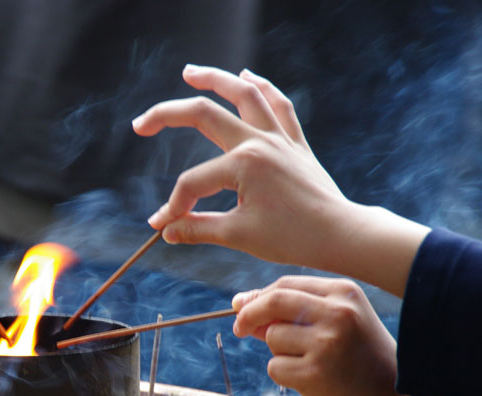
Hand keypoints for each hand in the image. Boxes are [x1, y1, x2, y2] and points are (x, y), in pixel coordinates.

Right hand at [133, 65, 428, 296]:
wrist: (340, 235)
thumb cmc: (292, 238)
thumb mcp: (238, 235)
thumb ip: (197, 229)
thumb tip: (165, 230)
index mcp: (243, 164)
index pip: (193, 183)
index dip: (174, 206)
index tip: (163, 226)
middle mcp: (259, 141)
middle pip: (205, 115)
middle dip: (167, 115)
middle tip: (141, 123)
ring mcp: (280, 137)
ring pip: (245, 94)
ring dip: (216, 79)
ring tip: (191, 71)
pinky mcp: (296, 143)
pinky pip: (279, 105)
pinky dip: (263, 88)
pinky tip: (248, 76)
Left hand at [232, 276, 408, 395]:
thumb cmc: (360, 359)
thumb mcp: (340, 321)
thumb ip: (295, 310)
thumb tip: (241, 303)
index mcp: (345, 293)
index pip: (286, 285)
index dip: (258, 296)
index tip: (241, 306)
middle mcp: (338, 313)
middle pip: (274, 302)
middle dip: (249, 314)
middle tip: (239, 328)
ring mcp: (326, 343)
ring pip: (272, 337)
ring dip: (279, 352)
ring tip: (310, 363)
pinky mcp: (315, 373)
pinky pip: (275, 367)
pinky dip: (284, 375)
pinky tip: (311, 381)